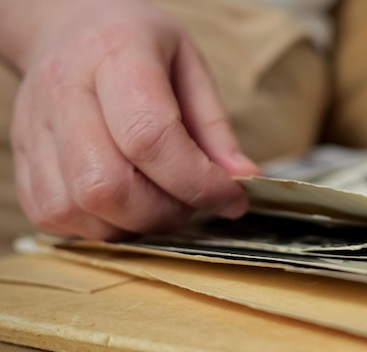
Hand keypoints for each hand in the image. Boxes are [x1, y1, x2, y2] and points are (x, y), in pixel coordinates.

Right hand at [8, 0, 259, 239]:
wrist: (70, 25)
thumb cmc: (137, 44)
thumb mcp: (190, 65)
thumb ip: (214, 127)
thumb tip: (242, 180)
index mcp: (115, 54)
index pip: (150, 136)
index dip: (197, 182)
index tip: (231, 198)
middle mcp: (64, 90)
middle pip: (107, 184)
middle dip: (163, 212)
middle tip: (190, 202)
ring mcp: (34, 126)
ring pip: (75, 208)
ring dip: (130, 224)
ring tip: (158, 202)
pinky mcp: (22, 155)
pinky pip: (52, 214)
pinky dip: (97, 226)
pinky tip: (123, 205)